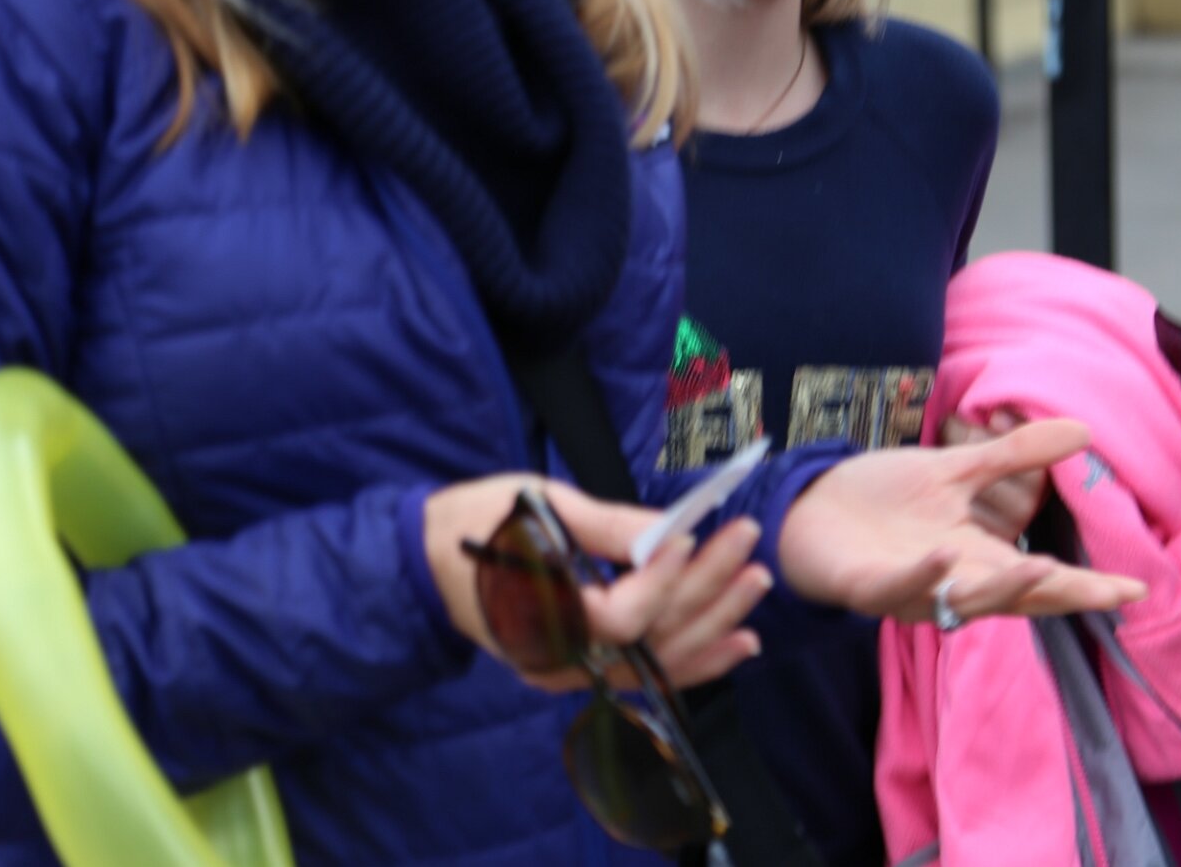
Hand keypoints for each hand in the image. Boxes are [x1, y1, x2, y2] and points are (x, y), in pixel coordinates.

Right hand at [422, 475, 768, 691]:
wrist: (425, 563)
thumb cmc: (476, 524)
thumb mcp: (534, 506)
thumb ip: (604, 526)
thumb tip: (667, 531)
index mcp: (539, 619)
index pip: (619, 616)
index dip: (662, 581)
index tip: (690, 536)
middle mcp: (557, 662)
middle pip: (649, 640)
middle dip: (706, 591)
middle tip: (748, 546)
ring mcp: (569, 674)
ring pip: (656, 664)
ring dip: (713, 628)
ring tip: (755, 590)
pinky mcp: (580, 669)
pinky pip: (645, 672)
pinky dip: (694, 658)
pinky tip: (736, 642)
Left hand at [776, 419, 1145, 622]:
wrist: (809, 509)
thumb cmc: (883, 500)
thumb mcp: (955, 472)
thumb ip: (1014, 457)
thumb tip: (1084, 431)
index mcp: (978, 557)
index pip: (1043, 578)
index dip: (1088, 585)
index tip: (1137, 590)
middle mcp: (953, 583)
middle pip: (1017, 597)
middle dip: (1061, 594)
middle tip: (1109, 594)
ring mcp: (911, 590)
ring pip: (965, 601)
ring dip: (1003, 588)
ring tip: (1043, 567)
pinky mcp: (867, 587)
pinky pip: (899, 587)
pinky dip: (922, 574)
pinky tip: (945, 553)